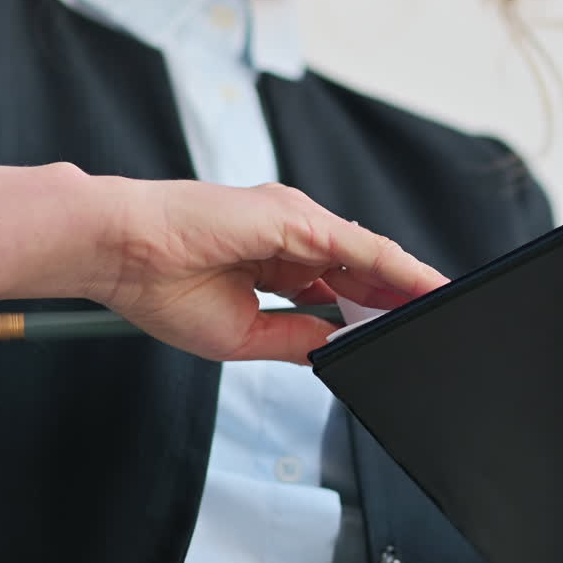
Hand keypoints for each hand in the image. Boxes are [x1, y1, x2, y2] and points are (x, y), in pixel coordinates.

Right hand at [0, 164, 446, 362]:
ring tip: (444, 307)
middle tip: (437, 319)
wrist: (118, 249)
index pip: (337, 285)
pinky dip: (396, 268)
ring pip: (369, 255)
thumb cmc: (160, 287)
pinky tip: (423, 288)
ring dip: (408, 284)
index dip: (372, 306)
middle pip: (362, 268)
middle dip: (399, 296)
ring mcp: (296, 222)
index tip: (399, 327)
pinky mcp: (297, 218)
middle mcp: (290, 235)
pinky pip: (361, 247)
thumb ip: (293, 336)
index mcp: (272, 261)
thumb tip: (335, 344)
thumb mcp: (240, 332)